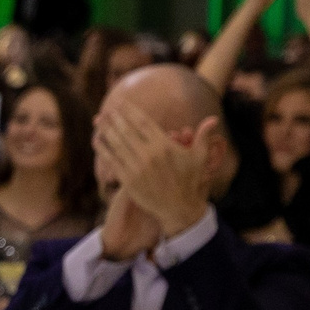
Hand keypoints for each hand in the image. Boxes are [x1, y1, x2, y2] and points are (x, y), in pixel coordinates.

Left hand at [94, 106, 211, 246]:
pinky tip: (96, 141)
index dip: (129, 110)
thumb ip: (203, 136)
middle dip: (114, 118)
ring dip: (105, 130)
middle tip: (104, 109)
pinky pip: (112, 161)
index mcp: (164, 145)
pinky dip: (103, 150)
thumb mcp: (199, 157)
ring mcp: (137, 167)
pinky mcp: (128, 180)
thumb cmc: (190, 181)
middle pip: (126, 130)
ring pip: (117, 144)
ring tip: (97, 120)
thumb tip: (213, 119)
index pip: (142, 122)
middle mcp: (149, 154)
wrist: (179, 208)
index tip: (120, 102)